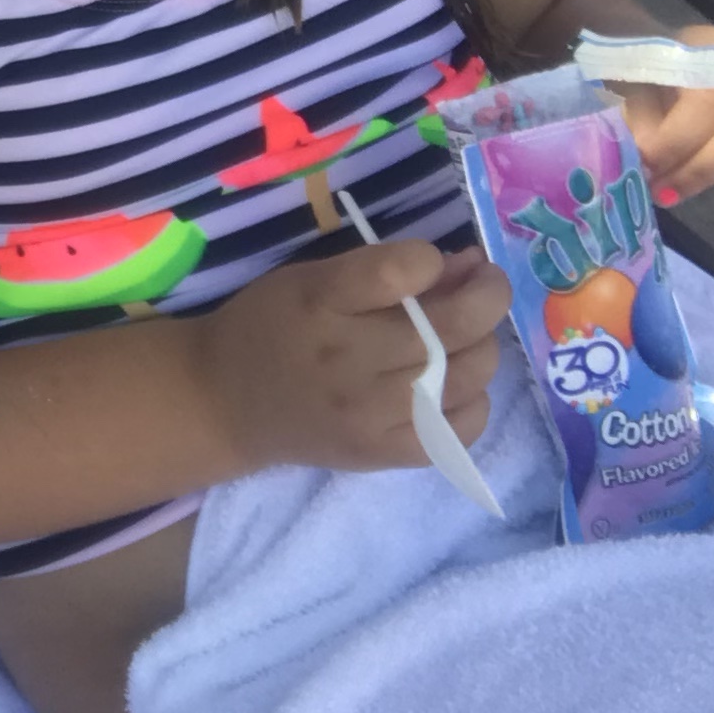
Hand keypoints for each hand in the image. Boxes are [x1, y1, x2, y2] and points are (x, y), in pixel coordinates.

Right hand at [188, 240, 511, 475]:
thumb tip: (465, 266)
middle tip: (484, 282)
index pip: (401, 271)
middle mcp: (348, 359)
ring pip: (469, 373)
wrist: (226, 404)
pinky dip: (475, 399)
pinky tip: (454, 384)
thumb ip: (383, 268)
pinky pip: (463, 426)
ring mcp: (371, 413)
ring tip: (466, 335)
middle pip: (452, 325)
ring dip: (483, 344)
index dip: (432, 259)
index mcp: (320, 303)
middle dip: (487, 293)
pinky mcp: (386, 453)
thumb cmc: (270, 326)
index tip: (432, 261)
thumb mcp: (310, 279)